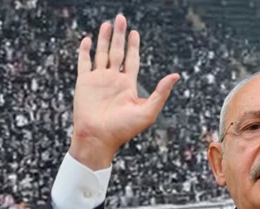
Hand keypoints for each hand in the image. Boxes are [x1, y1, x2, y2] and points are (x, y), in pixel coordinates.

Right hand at [70, 14, 179, 169]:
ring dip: (103, 39)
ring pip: (101, 54)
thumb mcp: (147, 112)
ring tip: (106, 24)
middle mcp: (113, 80)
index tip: (135, 33)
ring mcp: (98, 81)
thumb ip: (160, 93)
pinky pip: (84, 63)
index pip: (132, 60)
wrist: (98, 138)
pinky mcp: (84, 83)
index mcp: (127, 85)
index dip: (134, 46)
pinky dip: (85, 51)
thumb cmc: (122, 130)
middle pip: (117, 52)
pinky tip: (87, 40)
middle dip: (119, 35)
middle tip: (120, 18)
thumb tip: (176, 75)